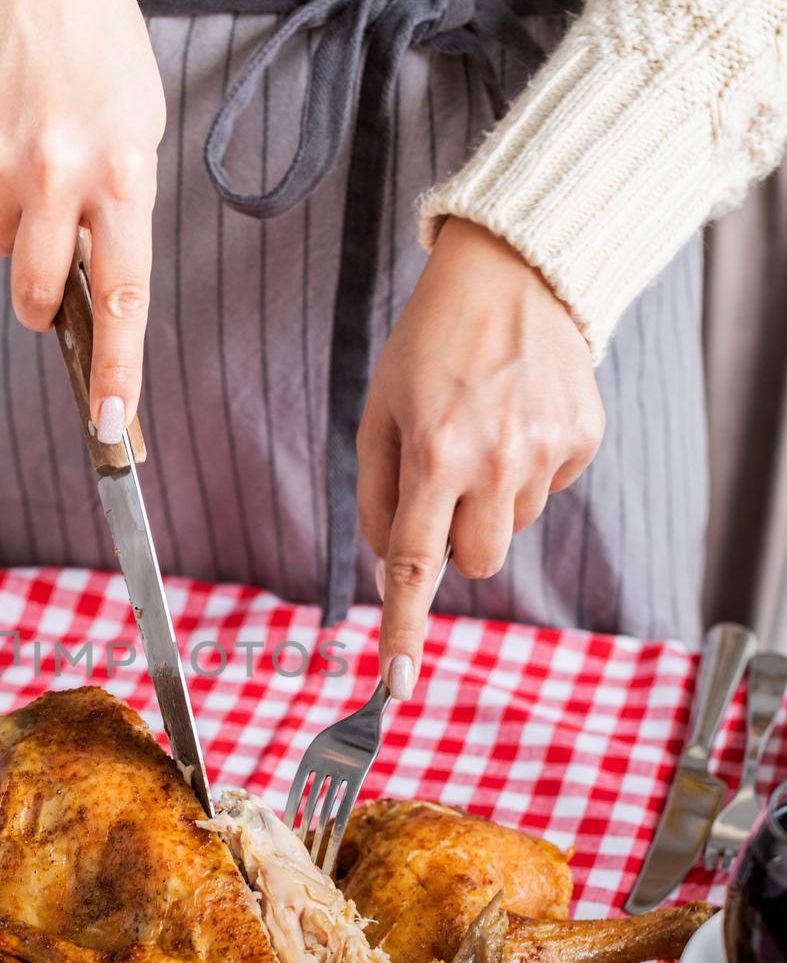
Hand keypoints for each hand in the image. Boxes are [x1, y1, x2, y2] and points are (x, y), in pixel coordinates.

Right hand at [0, 0, 165, 437]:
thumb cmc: (103, 61)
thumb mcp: (138, 135)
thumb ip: (119, 215)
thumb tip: (89, 297)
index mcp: (122, 176)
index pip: (122, 295)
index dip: (116, 366)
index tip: (110, 422)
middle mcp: (59, 174)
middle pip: (35, 292)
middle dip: (39, 305)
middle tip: (47, 282)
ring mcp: (0, 163)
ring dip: (17, 226)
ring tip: (36, 158)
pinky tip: (7, 134)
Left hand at [357, 217, 603, 697]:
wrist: (512, 274)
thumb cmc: (427, 347)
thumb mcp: (379, 415)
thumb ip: (380, 498)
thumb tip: (394, 566)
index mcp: (434, 456)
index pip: (416, 566)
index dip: (405, 631)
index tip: (399, 687)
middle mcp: (496, 460)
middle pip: (476, 562)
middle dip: (455, 541)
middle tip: (444, 484)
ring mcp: (547, 451)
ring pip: (512, 528)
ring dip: (491, 500)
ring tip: (482, 432)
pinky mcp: (583, 437)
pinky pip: (549, 489)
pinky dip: (529, 467)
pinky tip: (516, 416)